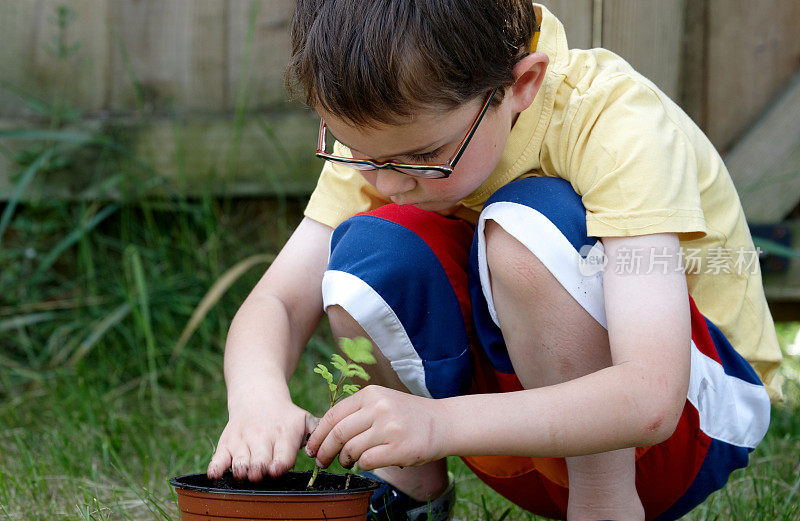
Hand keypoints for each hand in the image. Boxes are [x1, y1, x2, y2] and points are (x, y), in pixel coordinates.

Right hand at [207, 398, 318, 481]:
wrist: (258, 396)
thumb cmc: (285, 417)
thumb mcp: (303, 419)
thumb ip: (316, 433)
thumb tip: (325, 449)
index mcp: (283, 435)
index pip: (282, 454)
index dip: (279, 463)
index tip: (276, 469)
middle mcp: (262, 439)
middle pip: (259, 460)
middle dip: (259, 469)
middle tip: (259, 473)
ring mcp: (243, 442)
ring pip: (240, 460)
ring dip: (241, 468)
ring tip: (243, 473)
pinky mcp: (227, 444)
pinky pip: (218, 458)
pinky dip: (216, 467)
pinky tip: (215, 474)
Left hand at [305, 385, 448, 470]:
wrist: (444, 423)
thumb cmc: (409, 415)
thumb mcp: (383, 401)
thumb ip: (357, 412)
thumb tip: (325, 432)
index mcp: (371, 394)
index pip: (333, 415)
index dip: (318, 434)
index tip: (312, 447)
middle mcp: (379, 408)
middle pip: (337, 434)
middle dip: (324, 451)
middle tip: (321, 460)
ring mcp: (389, 428)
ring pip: (350, 449)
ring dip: (344, 460)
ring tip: (347, 462)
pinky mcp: (398, 449)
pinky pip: (367, 461)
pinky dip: (362, 465)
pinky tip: (366, 462)